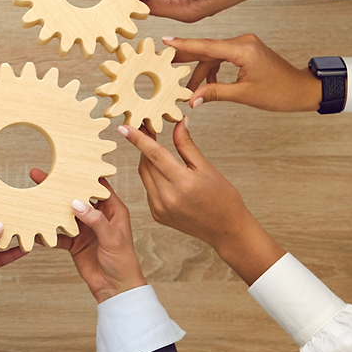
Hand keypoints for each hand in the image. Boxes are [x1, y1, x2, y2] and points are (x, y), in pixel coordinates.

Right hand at [36, 169, 145, 302]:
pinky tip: (37, 224)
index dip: (84, 176)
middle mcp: (98, 216)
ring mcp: (84, 228)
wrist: (116, 289)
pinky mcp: (74, 242)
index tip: (68, 164)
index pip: (97, 186)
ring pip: (64, 213)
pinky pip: (58, 232)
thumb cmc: (124, 262)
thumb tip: (77, 203)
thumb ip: (96, 220)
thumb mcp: (113, 238)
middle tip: (40, 176)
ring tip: (34, 196)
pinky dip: (48, 230)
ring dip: (51, 207)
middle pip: (76, 197)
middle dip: (59, 188)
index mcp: (112, 210)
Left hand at [120, 121, 283, 284]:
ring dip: (147, 161)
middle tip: (147, 130)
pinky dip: (152, 177)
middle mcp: (168, 197)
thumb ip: (187, 145)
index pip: (154, 154)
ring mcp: (160, 208)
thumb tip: (178, 122)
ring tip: (155, 149)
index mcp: (183, 183)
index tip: (125, 127)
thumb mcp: (207, 167)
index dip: (138, 139)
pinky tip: (163, 173)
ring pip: (145, 176)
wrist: (226, 229)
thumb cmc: (223, 198)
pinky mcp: (157, 215)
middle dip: (144, 146)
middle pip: (146, 164)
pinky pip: (148, 189)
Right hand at [162, 34, 321, 111]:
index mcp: (243, 49)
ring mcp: (245, 45)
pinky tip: (208, 84)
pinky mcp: (246, 51)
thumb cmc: (280, 91)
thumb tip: (193, 98)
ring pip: (214, 55)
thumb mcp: (244, 94)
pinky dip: (213, 69)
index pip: (207, 46)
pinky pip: (223, 57)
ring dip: (201, 70)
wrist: (301, 89)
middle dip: (187, 57)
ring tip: (187, 85)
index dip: (184, 45)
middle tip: (165, 61)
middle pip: (207, 48)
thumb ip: (216, 93)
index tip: (166, 41)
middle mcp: (243, 42)